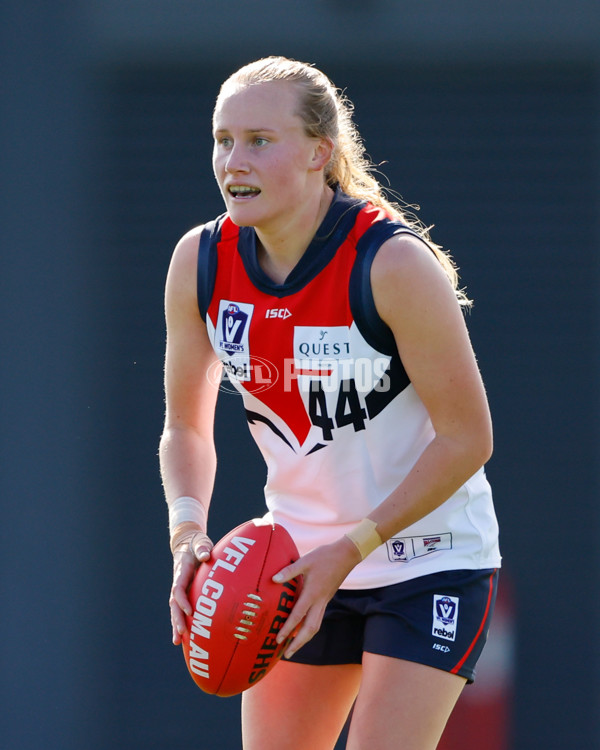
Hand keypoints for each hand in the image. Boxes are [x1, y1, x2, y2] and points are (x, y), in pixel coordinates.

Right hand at [169, 530, 212, 644]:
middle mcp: (178, 582)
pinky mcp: (184, 593)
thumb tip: (206, 555)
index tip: (190, 612)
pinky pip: (180, 609)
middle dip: (176, 620)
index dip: (183, 602)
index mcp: (181, 572)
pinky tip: (184, 637)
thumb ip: (202, 548)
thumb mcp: (200, 543)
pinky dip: (181, 621)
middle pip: (174, 604)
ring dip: (176, 625)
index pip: (178, 590)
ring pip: (175, 609)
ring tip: (177, 642)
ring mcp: (179, 589)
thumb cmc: (196, 544)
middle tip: (181, 635)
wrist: (187, 544)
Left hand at [272, 536, 361, 658]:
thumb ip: (289, 571)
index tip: (278, 640)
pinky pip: (317, 618)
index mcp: (312, 593)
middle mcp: (319, 601)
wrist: (347, 555)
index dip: (287, 629)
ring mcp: (324, 601)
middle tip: (287, 654)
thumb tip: (273, 579)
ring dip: (304, 638)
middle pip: (309, 629)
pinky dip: (309, 627)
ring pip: (315, 626)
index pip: (298, 616)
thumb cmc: (325, 556)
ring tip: (293, 647)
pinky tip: (301, 628)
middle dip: (298, 643)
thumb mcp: (305, 561)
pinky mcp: (326, 598)